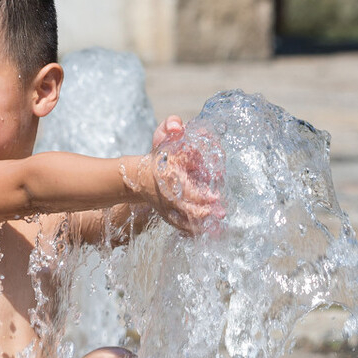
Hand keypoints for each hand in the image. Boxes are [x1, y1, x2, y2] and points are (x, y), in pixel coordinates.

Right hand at [144, 116, 224, 234]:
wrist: (137, 177)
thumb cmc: (157, 156)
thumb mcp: (161, 137)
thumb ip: (170, 126)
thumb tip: (177, 124)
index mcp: (167, 175)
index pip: (185, 187)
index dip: (201, 195)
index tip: (216, 198)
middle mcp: (166, 194)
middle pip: (187, 207)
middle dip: (205, 212)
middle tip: (220, 214)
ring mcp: (165, 207)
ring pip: (184, 219)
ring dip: (200, 224)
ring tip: (216, 227)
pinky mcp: (166, 215)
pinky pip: (179, 225)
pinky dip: (192, 230)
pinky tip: (205, 232)